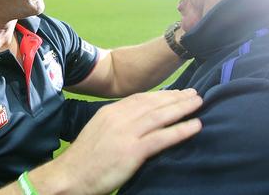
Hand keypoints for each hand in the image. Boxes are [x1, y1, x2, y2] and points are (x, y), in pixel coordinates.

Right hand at [30, 88, 202, 194]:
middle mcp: (119, 117)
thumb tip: (136, 121)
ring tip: (198, 103)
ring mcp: (126, 133)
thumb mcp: (99, 131)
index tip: (177, 92)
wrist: (69, 176)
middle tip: (194, 93)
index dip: (162, 94)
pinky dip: (181, 130)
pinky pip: (162, 137)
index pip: (141, 98)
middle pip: (154, 103)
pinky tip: (195, 126)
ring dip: (182, 108)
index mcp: (111, 112)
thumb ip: (117, 123)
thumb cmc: (84, 159)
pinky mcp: (132, 150)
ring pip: (160, 116)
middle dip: (176, 97)